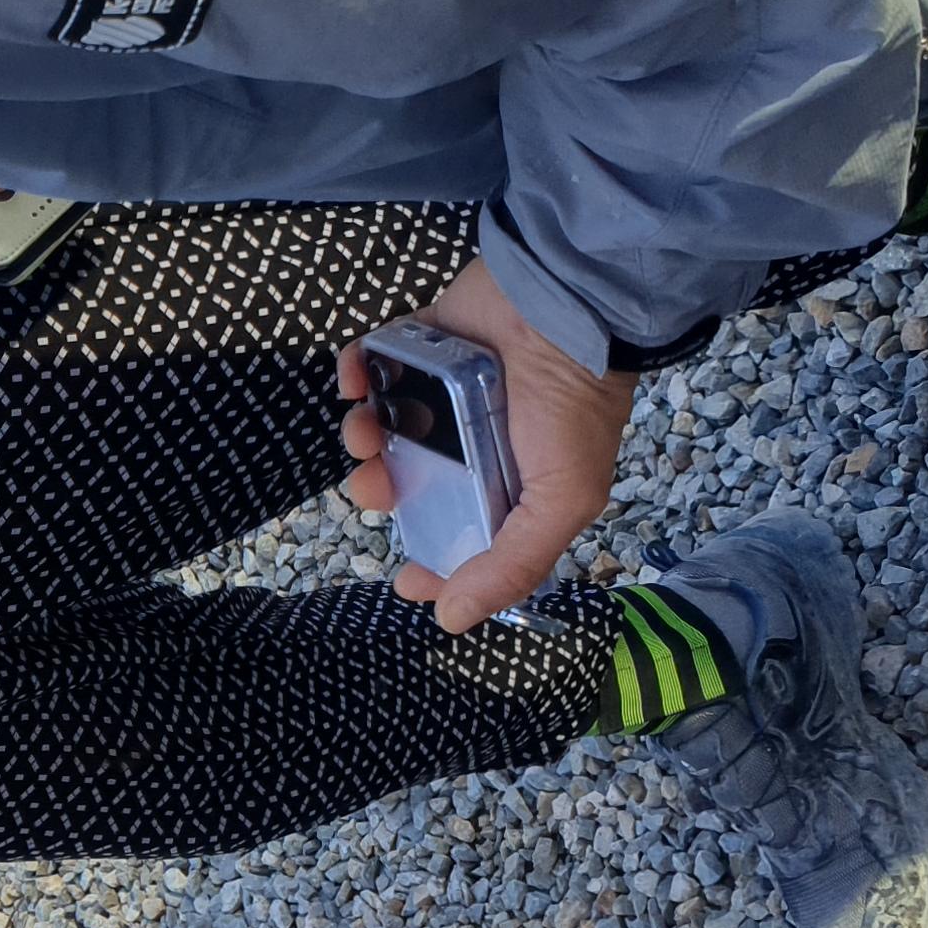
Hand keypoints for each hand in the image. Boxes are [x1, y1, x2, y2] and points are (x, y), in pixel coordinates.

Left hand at [337, 254, 634, 633]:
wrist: (568, 307)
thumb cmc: (572, 408)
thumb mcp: (562, 500)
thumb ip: (513, 562)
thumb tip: (454, 621)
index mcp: (505, 480)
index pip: (455, 531)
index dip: (427, 558)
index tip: (404, 575)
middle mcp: (469, 438)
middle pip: (404, 479)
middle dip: (379, 489)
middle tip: (376, 483)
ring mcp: (441, 388)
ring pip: (378, 426)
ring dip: (360, 436)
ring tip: (367, 428)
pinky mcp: (420, 341)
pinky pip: (370, 364)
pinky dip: (355, 375)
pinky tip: (358, 381)